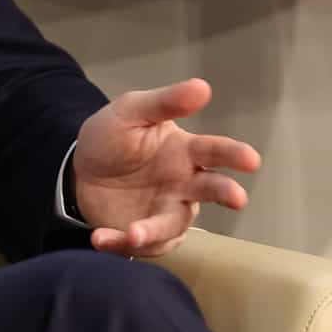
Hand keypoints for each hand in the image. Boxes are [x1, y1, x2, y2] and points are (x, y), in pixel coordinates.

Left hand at [72, 78, 260, 258]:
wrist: (80, 168)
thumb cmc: (113, 138)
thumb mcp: (131, 112)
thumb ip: (164, 103)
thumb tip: (203, 86)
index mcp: (184, 153)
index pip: (214, 152)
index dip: (234, 155)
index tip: (251, 159)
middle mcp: (183, 185)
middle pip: (211, 190)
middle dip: (226, 192)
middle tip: (237, 197)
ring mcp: (166, 212)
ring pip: (173, 225)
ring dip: (155, 230)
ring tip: (134, 232)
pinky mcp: (144, 234)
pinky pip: (140, 244)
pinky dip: (121, 244)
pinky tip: (100, 237)